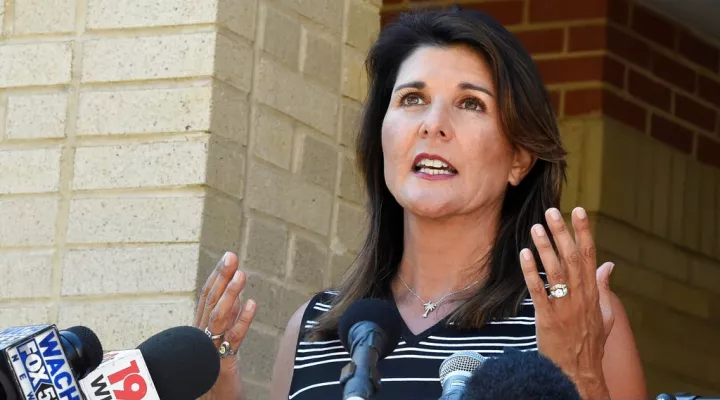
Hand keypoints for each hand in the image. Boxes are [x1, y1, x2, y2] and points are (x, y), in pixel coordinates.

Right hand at [194, 252, 256, 399]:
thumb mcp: (222, 343)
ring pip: (219, 316)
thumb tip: (235, 297)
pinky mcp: (221, 364)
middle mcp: (202, 336)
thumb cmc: (214, 376)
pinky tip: (251, 304)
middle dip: (221, 277)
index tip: (228, 258)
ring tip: (241, 274)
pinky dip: (242, 320)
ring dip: (229, 294)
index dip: (217, 276)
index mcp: (201, 330)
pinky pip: (233, 339)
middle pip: (211, 301)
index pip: (208, 298)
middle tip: (231, 256)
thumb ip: (227, 321)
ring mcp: (209, 349)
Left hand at [519, 207, 614, 399]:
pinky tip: (524, 254)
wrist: (579, 372)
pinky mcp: (547, 318)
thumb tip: (609, 266)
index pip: (590, 256)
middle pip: (572, 258)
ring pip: (555, 271)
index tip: (578, 211)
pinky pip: (538, 290)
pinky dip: (531, 271)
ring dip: (545, 247)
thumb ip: (604, 288)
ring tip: (535, 227)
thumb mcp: (605, 315)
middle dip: (562, 233)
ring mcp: (564, 307)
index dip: (584, 232)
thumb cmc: (591, 343)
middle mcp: (581, 296)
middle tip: (551, 211)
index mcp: (594, 293)